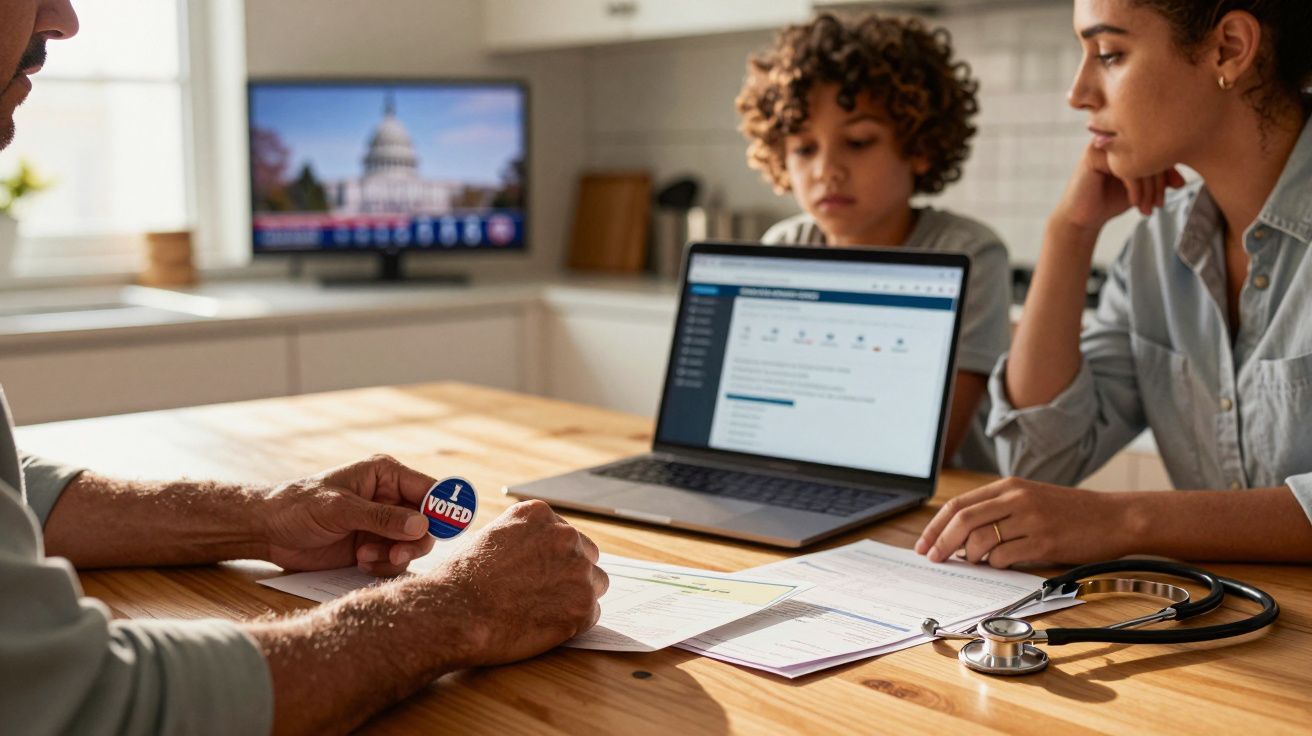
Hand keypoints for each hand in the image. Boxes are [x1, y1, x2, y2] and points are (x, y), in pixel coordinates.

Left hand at [261, 454, 437, 574]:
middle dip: (415, 541)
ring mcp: (383, 525)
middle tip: (397, 554)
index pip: (429, 489)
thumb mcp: (339, 509)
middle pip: (427, 522)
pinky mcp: (373, 547)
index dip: (443, 508)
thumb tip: (421, 525)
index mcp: (386, 475)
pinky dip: (383, 566)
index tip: (451, 528)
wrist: (268, 530)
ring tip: (366, 557)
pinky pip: (396, 561)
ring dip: (396, 556)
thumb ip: (381, 517)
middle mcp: (390, 498)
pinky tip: (360, 562)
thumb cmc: (298, 505)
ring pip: (414, 545)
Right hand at [425, 500, 607, 666]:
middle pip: (587, 556)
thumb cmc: (463, 580)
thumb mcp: (491, 536)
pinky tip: (544, 626)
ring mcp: (577, 570)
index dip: (553, 559)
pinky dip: (573, 624)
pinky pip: (591, 614)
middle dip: (570, 575)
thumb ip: (523, 538)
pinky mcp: (582, 605)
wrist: (456, 612)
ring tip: (543, 611)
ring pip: (594, 585)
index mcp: (541, 515)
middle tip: (543, 595)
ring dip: (576, 598)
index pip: (566, 535)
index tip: (539, 574)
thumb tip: (538, 553)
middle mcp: (565, 536)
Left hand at [914, 477, 1131, 567]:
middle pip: (962, 520)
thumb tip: (960, 537)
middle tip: (933, 558)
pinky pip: (1004, 557)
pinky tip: (1000, 563)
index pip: (958, 504)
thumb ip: (998, 511)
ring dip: (969, 556)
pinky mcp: (1044, 541)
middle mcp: (1016, 499)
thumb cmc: (1072, 512)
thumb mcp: (1031, 499)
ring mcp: (1030, 519)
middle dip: (941, 542)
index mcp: (1009, 486)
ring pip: (980, 539)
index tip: (924, 544)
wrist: (1115, 517)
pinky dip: (994, 564)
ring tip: (974, 561)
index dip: (935, 526)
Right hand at [1055, 143, 1186, 233]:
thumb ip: (1160, 180)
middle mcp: (1117, 136)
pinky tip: (1135, 203)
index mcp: (1130, 139)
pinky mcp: (1092, 155)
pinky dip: (1135, 189)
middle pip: (1151, 150)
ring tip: (1150, 207)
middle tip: (1160, 203)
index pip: (1160, 144)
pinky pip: (1123, 168)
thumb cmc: (1111, 200)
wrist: (1083, 217)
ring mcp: (1104, 143)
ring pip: (1138, 159)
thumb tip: (1182, 181)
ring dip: (1148, 188)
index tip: (1177, 186)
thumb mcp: (1142, 189)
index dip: (1171, 166)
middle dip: (1159, 182)